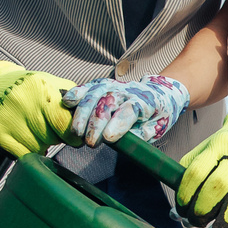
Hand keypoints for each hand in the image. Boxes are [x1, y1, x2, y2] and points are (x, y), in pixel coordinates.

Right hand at [0, 60, 74, 157]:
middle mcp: (23, 102)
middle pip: (51, 137)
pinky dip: (28, 151)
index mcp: (41, 89)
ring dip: (42, 145)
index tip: (75, 138)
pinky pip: (21, 153)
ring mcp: (7, 117)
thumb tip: (91, 118)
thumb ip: (73, 98)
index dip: (72, 135)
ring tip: (37, 133)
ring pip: (37, 148)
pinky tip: (27, 140)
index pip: (64, 124)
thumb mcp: (51, 83)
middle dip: (56, 138)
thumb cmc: (27, 87)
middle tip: (52, 131)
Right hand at [64, 74, 189, 146]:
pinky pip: (89, 87)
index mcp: (145, 102)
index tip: (108, 139)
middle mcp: (128, 91)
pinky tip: (67, 102)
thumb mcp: (157, 128)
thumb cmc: (158, 114)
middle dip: (96, 123)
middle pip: (108, 102)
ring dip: (83, 112)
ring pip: (95, 93)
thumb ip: (141, 134)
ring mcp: (114, 86)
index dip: (118, 123)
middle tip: (89, 142)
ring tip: (76, 131)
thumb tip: (125, 143)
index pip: (130, 110)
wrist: (160, 92)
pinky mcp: (104, 85)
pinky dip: (77, 93)